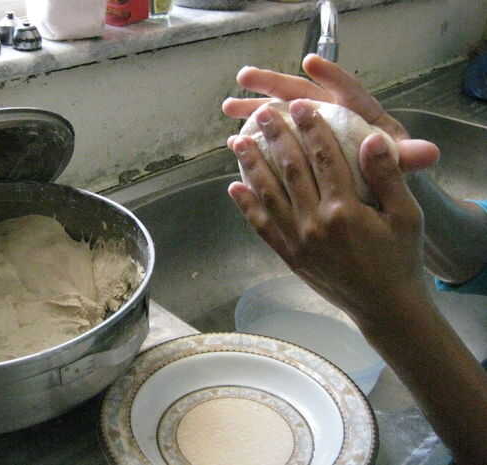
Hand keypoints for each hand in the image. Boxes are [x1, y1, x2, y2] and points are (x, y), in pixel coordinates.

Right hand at [223, 54, 438, 171]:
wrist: (373, 193)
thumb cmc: (387, 173)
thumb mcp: (397, 165)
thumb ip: (405, 158)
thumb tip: (429, 153)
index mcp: (357, 115)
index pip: (345, 91)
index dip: (330, 76)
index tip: (311, 62)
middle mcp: (330, 116)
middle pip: (302, 94)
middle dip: (273, 85)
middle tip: (245, 77)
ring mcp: (310, 131)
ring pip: (280, 115)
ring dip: (254, 109)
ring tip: (228, 106)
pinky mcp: (296, 148)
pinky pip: (273, 141)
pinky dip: (254, 141)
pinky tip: (234, 143)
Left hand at [228, 99, 428, 324]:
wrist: (384, 307)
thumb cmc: (400, 259)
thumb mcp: (407, 217)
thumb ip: (388, 177)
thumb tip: (372, 138)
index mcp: (345, 209)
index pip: (324, 158)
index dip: (310, 129)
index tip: (298, 106)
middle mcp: (314, 223)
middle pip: (290, 170)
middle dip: (275, 138)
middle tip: (262, 114)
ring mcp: (297, 241)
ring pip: (268, 195)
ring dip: (251, 166)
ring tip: (237, 142)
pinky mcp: (288, 256)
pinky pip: (262, 227)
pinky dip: (246, 206)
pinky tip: (234, 188)